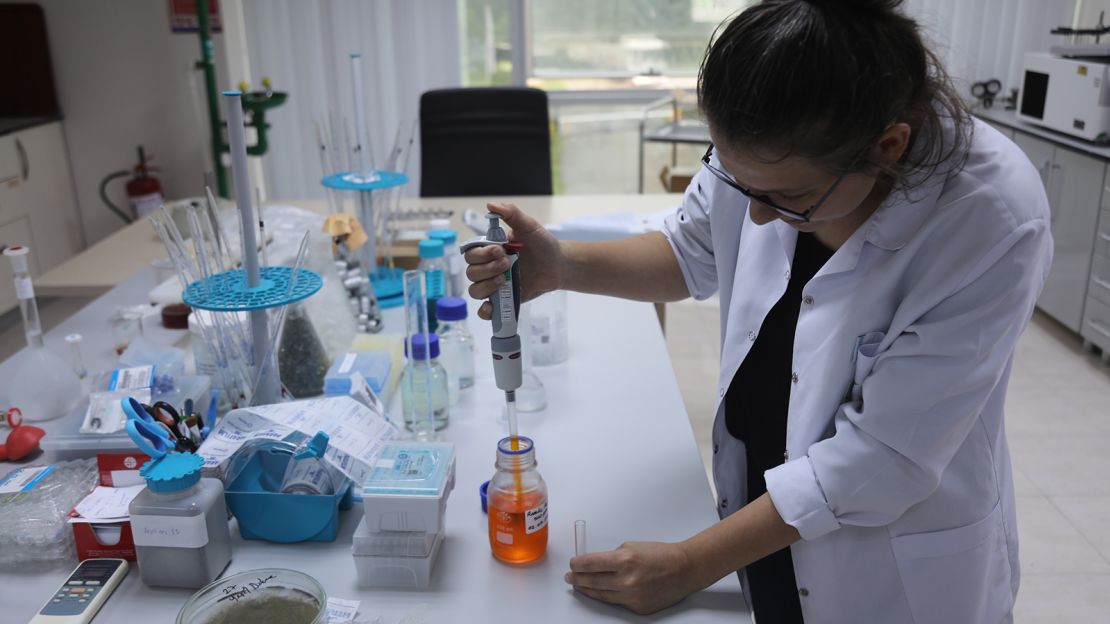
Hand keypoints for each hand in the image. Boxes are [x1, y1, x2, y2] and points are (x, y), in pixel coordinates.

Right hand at [464, 202, 564, 319]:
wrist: (558, 265)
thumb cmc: (542, 243)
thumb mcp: (528, 225)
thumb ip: (511, 213)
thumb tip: (490, 205)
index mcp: (489, 250)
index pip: (470, 253)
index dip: (481, 254)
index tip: (499, 250)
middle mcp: (488, 268)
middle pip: (471, 272)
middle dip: (487, 268)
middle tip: (507, 263)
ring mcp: (494, 286)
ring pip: (474, 291)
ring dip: (486, 286)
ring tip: (504, 280)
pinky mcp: (503, 301)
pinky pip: (485, 311)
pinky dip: (485, 312)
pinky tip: (492, 306)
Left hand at [564, 541, 700, 614]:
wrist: (683, 569)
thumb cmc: (660, 554)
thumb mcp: (632, 546)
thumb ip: (612, 557)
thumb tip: (594, 564)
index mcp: (624, 560)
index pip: (591, 564)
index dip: (578, 564)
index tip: (572, 564)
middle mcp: (627, 580)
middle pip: (592, 582)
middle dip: (578, 579)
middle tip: (570, 577)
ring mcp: (632, 596)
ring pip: (601, 595)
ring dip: (587, 590)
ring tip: (579, 586)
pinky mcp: (638, 607)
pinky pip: (617, 602)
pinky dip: (608, 596)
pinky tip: (600, 592)